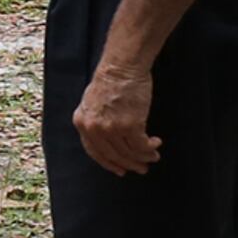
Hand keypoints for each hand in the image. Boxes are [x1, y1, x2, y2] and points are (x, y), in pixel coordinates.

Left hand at [73, 58, 159, 176]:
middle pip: (114, 155)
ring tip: (153, 158)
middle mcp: (94, 129)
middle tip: (141, 169)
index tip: (120, 170)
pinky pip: (142, 145)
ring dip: (143, 157)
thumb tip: (107, 138)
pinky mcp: (130, 125)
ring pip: (129, 152)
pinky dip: (150, 148)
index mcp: (82, 123)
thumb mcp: (91, 103)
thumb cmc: (111, 80)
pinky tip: (156, 144)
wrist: (121, 67)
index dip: (109, 163)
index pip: (95, 152)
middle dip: (130, 164)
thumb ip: (95, 121)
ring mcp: (112, 128)